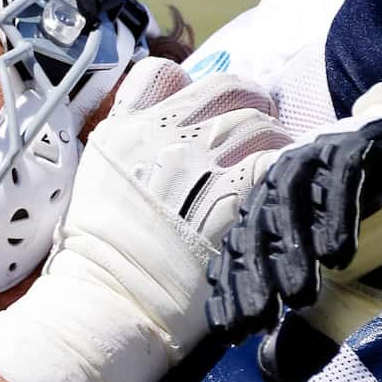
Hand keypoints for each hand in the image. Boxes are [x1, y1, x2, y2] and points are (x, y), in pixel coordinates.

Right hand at [0, 59, 289, 381]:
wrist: (106, 308)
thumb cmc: (96, 268)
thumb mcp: (94, 191)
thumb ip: (130, 157)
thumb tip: (169, 148)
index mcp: (122, 131)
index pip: (164, 72)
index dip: (193, 91)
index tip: (205, 119)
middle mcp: (160, 135)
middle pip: (226, 89)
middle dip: (248, 112)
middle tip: (255, 145)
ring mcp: (197, 161)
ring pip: (261, 120)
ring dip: (273, 145)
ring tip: (270, 179)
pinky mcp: (232, 191)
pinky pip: (278, 157)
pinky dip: (287, 171)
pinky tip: (279, 196)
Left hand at [220, 118, 381, 335]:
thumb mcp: (352, 298)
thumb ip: (314, 331)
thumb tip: (273, 374)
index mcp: (273, 219)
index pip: (239, 257)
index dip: (232, 297)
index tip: (235, 337)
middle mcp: (287, 184)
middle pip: (257, 229)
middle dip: (255, 279)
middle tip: (262, 321)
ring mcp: (321, 157)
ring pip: (291, 197)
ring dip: (292, 249)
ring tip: (302, 296)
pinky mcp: (361, 141)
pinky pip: (341, 173)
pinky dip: (338, 213)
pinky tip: (339, 255)